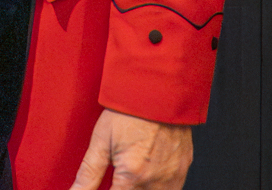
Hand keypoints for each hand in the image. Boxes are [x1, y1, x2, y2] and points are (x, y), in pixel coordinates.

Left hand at [70, 109, 192, 189]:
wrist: (158, 90)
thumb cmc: (129, 111)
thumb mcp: (101, 140)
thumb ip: (89, 173)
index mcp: (133, 176)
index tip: (107, 183)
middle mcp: (155, 183)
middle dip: (123, 187)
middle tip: (118, 171)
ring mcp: (173, 179)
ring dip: (137, 188)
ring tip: (130, 169)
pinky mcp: (182, 172)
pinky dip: (155, 187)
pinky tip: (146, 172)